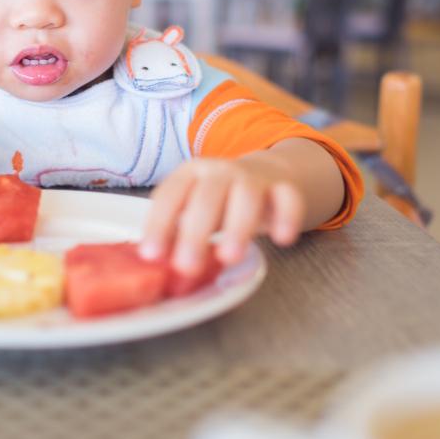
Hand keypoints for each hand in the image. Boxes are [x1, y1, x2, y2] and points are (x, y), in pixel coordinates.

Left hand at [139, 155, 305, 273]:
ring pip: (246, 196)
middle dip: (195, 233)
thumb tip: (154, 263)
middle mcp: (220, 171)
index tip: (151, 255)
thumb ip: (176, 232)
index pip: (170, 195)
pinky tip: (282, 239)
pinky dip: (287, 216)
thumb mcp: (194, 210)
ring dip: (237, 226)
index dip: (159, 224)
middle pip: (206, 197)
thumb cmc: (220, 200)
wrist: (268, 174)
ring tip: (230, 257)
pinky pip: (288, 198)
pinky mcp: (284, 187)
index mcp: (191, 173)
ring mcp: (254, 177)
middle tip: (187, 267)